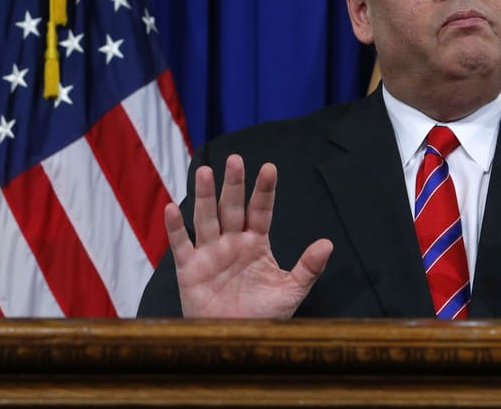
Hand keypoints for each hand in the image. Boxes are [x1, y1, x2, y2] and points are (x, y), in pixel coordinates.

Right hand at [164, 154, 333, 317]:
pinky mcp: (189, 269)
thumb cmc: (264, 316)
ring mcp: (209, 253)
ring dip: (205, 196)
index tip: (270, 168)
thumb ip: (308, 268)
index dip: (264, 190)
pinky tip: (172, 208)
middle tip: (235, 159)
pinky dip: (175, 227)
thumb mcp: (290, 292)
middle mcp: (231, 242)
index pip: (260, 211)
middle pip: (231, 208)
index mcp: (256, 243)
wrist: (236, 342)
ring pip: (206, 218)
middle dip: (233, 184)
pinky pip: (181, 245)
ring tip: (206, 172)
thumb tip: (328, 244)